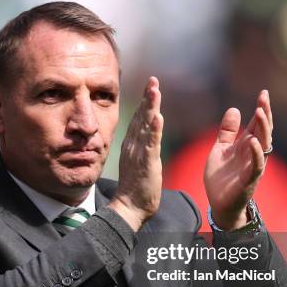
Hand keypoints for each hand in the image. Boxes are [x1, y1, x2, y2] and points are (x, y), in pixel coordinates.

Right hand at [110, 77, 163, 230]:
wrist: (129, 206)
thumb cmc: (136, 187)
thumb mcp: (138, 162)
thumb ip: (141, 148)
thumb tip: (145, 137)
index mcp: (132, 144)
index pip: (139, 119)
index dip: (145, 101)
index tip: (151, 84)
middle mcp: (133, 145)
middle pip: (141, 117)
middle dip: (147, 97)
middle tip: (153, 80)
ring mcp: (138, 153)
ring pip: (145, 126)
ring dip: (150, 107)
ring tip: (155, 90)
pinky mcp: (146, 163)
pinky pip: (150, 144)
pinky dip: (154, 130)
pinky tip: (157, 117)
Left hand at [204, 90, 272, 229]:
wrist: (218, 202)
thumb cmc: (222, 176)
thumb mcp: (220, 149)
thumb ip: (227, 131)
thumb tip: (234, 109)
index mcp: (246, 145)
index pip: (256, 124)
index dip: (261, 109)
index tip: (263, 93)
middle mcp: (253, 153)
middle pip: (263, 130)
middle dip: (264, 114)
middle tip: (264, 98)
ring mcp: (253, 166)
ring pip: (263, 145)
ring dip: (262, 129)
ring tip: (260, 112)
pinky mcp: (249, 180)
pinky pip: (256, 165)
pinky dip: (256, 153)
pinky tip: (254, 141)